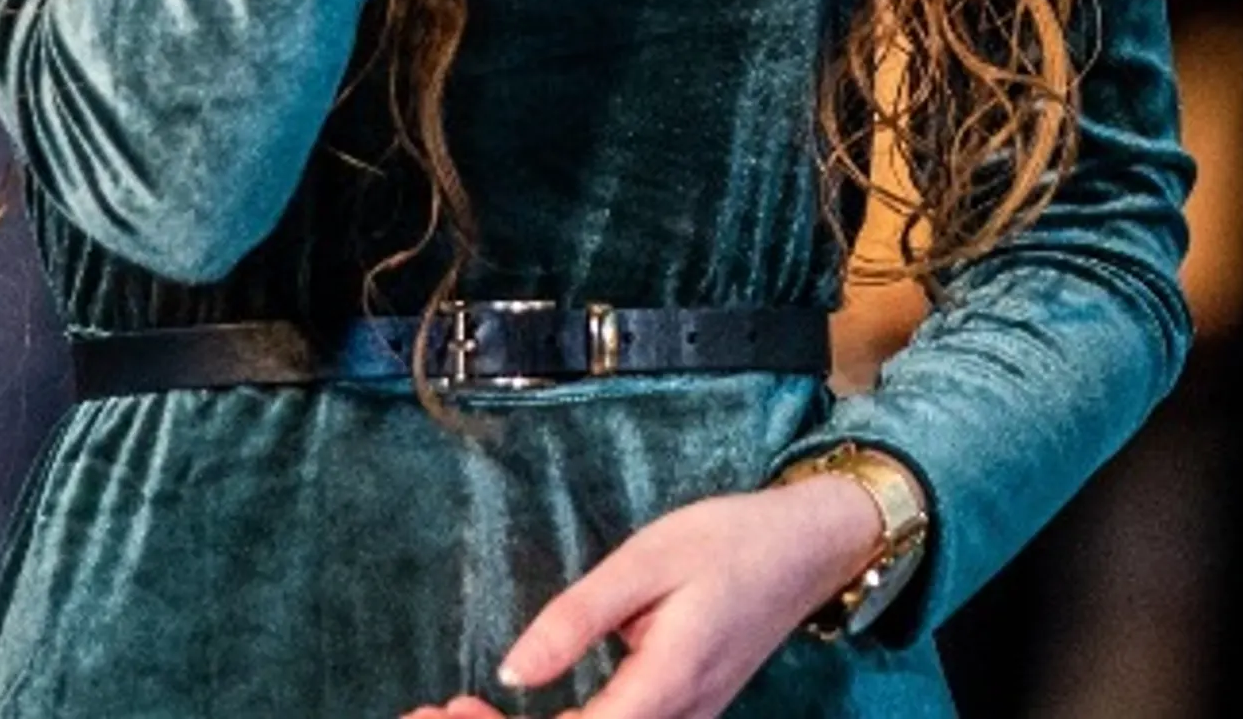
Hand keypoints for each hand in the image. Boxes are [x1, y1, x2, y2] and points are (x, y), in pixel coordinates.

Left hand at [399, 474, 885, 718]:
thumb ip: (577, 618)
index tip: (445, 709)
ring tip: (454, 707)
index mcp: (665, 687)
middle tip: (434, 709)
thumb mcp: (647, 560)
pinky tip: (508, 707)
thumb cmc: (729, 542)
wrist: (808, 549)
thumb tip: (510, 674)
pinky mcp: (678, 714)